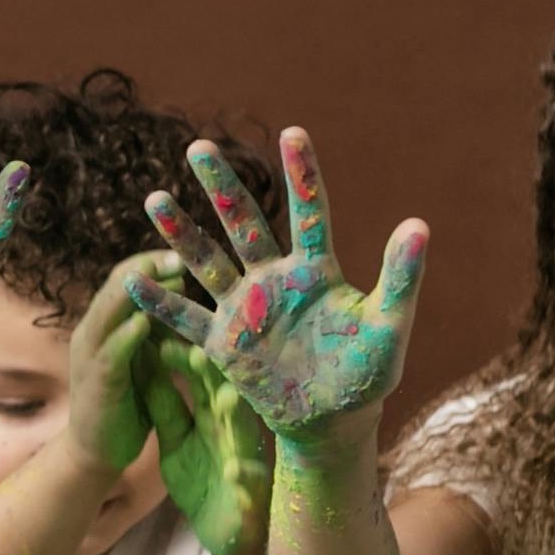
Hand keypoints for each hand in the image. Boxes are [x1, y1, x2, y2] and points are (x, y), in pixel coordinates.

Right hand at [129, 128, 426, 440]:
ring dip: (182, 232)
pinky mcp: (224, 343)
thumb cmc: (367, 374)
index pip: (308, 212)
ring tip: (155, 198)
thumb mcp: (388, 327)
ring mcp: (245, 309)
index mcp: (316, 271)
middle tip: (199, 147)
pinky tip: (135, 279)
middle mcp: (275, 280)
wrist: (334, 421)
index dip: (302, 174)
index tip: (293, 132)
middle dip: (222, 186)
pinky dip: (162, 303)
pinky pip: (187, 319)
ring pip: (207, 262)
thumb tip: (419, 224)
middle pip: (244, 223)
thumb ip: (401, 277)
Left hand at [129, 286, 273, 554]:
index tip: (171, 321)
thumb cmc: (204, 482)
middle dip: (214, 368)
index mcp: (214, 413)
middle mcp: (232, 428)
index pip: (202, 375)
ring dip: (235, 411)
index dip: (186, 348)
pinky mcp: (249, 492)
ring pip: (241, 429)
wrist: (227, 535)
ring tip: (226, 393)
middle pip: (225, 391)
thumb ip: (165, 403)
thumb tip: (148, 359)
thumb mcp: (176, 439)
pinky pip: (246, 480)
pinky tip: (235, 467)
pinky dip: (241, 474)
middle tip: (200, 341)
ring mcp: (245, 457)